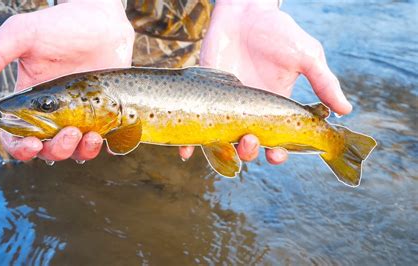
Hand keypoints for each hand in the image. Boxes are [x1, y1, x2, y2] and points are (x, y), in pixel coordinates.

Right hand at [0, 0, 134, 161]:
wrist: (103, 21)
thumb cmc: (61, 26)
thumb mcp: (21, 36)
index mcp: (29, 101)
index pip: (17, 136)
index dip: (20, 148)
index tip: (32, 144)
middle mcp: (54, 113)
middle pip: (48, 150)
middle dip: (56, 150)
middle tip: (69, 133)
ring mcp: (80, 115)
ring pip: (75, 151)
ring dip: (81, 152)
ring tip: (90, 135)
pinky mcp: (103, 114)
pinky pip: (101, 142)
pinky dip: (101, 147)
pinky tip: (102, 136)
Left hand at [179, 0, 351, 163]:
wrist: (244, 11)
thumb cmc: (278, 31)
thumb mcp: (306, 56)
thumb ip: (323, 82)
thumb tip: (346, 111)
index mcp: (274, 107)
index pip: (277, 140)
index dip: (278, 153)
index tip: (277, 152)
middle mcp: (249, 111)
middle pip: (249, 145)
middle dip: (251, 151)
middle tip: (251, 140)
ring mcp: (225, 104)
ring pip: (222, 140)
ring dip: (224, 151)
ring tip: (229, 143)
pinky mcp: (204, 94)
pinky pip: (195, 123)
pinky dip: (188, 143)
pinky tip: (185, 151)